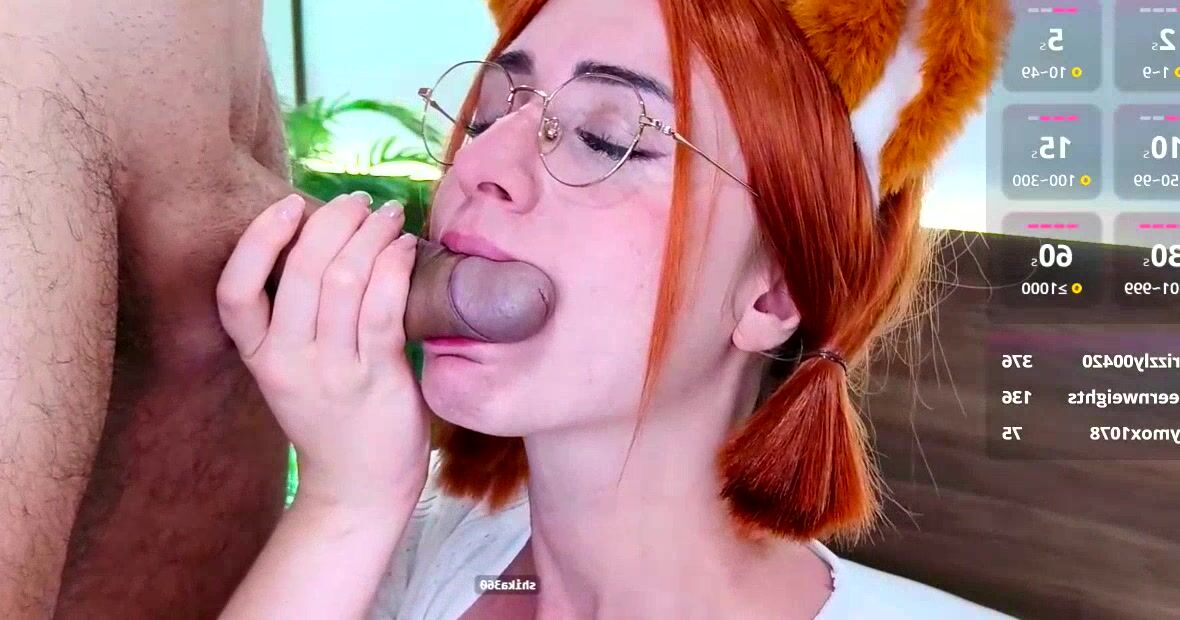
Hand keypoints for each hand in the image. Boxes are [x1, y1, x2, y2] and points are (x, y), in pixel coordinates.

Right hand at [217, 192, 429, 514]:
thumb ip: (297, 314)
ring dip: (371, 235)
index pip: (235, 291)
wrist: (359, 488)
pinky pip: (384, 308)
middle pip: (301, 271)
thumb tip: (326, 235)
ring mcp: (333, 372)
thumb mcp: (293, 368)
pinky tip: (406, 248)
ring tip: (389, 215)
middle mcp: (288, 363)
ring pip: (345, 281)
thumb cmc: (333, 416)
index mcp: (258, 356)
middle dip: (335, 221)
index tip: (290, 204)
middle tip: (360, 200)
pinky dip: (396, 266)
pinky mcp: (377, 379)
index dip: (258, 239)